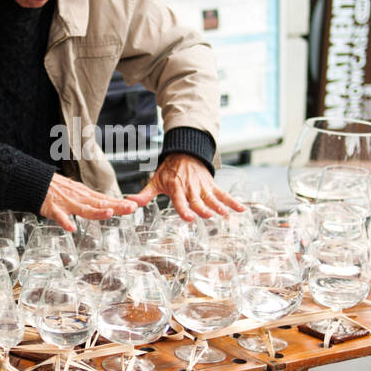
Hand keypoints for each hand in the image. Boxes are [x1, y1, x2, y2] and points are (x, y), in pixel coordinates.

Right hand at [39, 173, 136, 231]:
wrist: (35, 182)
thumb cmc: (56, 190)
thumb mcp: (77, 194)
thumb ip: (90, 202)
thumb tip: (106, 208)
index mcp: (85, 195)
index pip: (106, 200)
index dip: (120, 203)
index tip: (134, 206)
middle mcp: (79, 198)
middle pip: (100, 204)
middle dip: (116, 206)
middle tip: (131, 208)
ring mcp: (66, 203)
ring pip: (83, 208)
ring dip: (96, 211)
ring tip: (108, 213)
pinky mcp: (53, 208)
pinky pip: (59, 216)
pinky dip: (65, 222)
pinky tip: (71, 227)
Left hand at [127, 154, 244, 220]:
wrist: (184, 153)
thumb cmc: (168, 171)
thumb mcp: (155, 181)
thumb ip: (144, 195)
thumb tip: (130, 203)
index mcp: (176, 188)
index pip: (180, 201)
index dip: (184, 209)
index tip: (189, 217)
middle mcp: (190, 188)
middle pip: (197, 201)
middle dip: (203, 208)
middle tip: (208, 215)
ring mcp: (202, 187)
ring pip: (211, 198)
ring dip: (218, 206)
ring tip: (225, 213)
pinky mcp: (211, 185)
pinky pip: (223, 194)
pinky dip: (232, 201)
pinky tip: (241, 210)